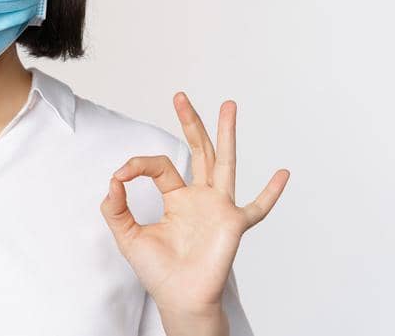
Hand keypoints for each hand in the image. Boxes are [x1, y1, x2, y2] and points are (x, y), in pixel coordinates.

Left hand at [100, 93, 289, 324]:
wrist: (179, 298)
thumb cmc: (158, 271)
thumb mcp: (126, 235)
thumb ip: (115, 208)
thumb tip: (112, 181)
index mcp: (177, 198)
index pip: (160, 166)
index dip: (137, 165)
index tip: (121, 174)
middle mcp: (200, 198)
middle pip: (198, 151)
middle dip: (190, 123)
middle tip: (180, 96)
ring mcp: (219, 208)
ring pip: (224, 163)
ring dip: (226, 134)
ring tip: (228, 105)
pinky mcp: (233, 224)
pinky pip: (257, 208)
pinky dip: (270, 193)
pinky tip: (282, 173)